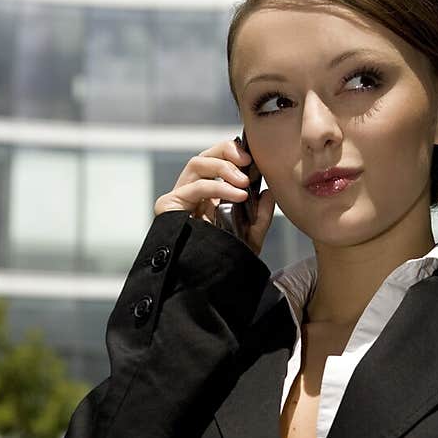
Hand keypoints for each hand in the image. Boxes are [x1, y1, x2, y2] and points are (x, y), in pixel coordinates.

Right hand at [154, 137, 275, 256]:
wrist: (207, 284)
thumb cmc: (225, 260)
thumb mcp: (250, 237)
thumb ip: (260, 215)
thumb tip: (268, 192)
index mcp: (208, 195)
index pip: (216, 161)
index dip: (233, 153)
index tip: (254, 161)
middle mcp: (192, 193)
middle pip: (204, 156)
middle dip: (226, 152)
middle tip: (248, 163)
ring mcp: (179, 198)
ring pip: (196, 164)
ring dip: (223, 167)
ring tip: (244, 183)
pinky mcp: (168, 206)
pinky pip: (194, 188)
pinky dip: (217, 186)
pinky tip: (237, 195)